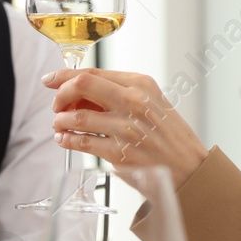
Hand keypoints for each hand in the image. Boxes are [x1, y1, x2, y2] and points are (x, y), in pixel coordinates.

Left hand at [44, 68, 207, 189]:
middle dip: (60, 95)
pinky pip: (82, 142)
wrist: (189, 168)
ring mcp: (126, 127)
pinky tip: (65, 139)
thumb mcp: (151, 102)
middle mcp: (133, 101)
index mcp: (141, 84)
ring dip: (60, 121)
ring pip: (77, 117)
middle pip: (81, 86)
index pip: (92, 72)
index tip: (50, 80)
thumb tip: (78, 91)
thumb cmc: (169, 135)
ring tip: (59, 125)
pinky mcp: (120, 152)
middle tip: (56, 106)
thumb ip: (119, 93)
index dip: (64, 76)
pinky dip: (67, 140)